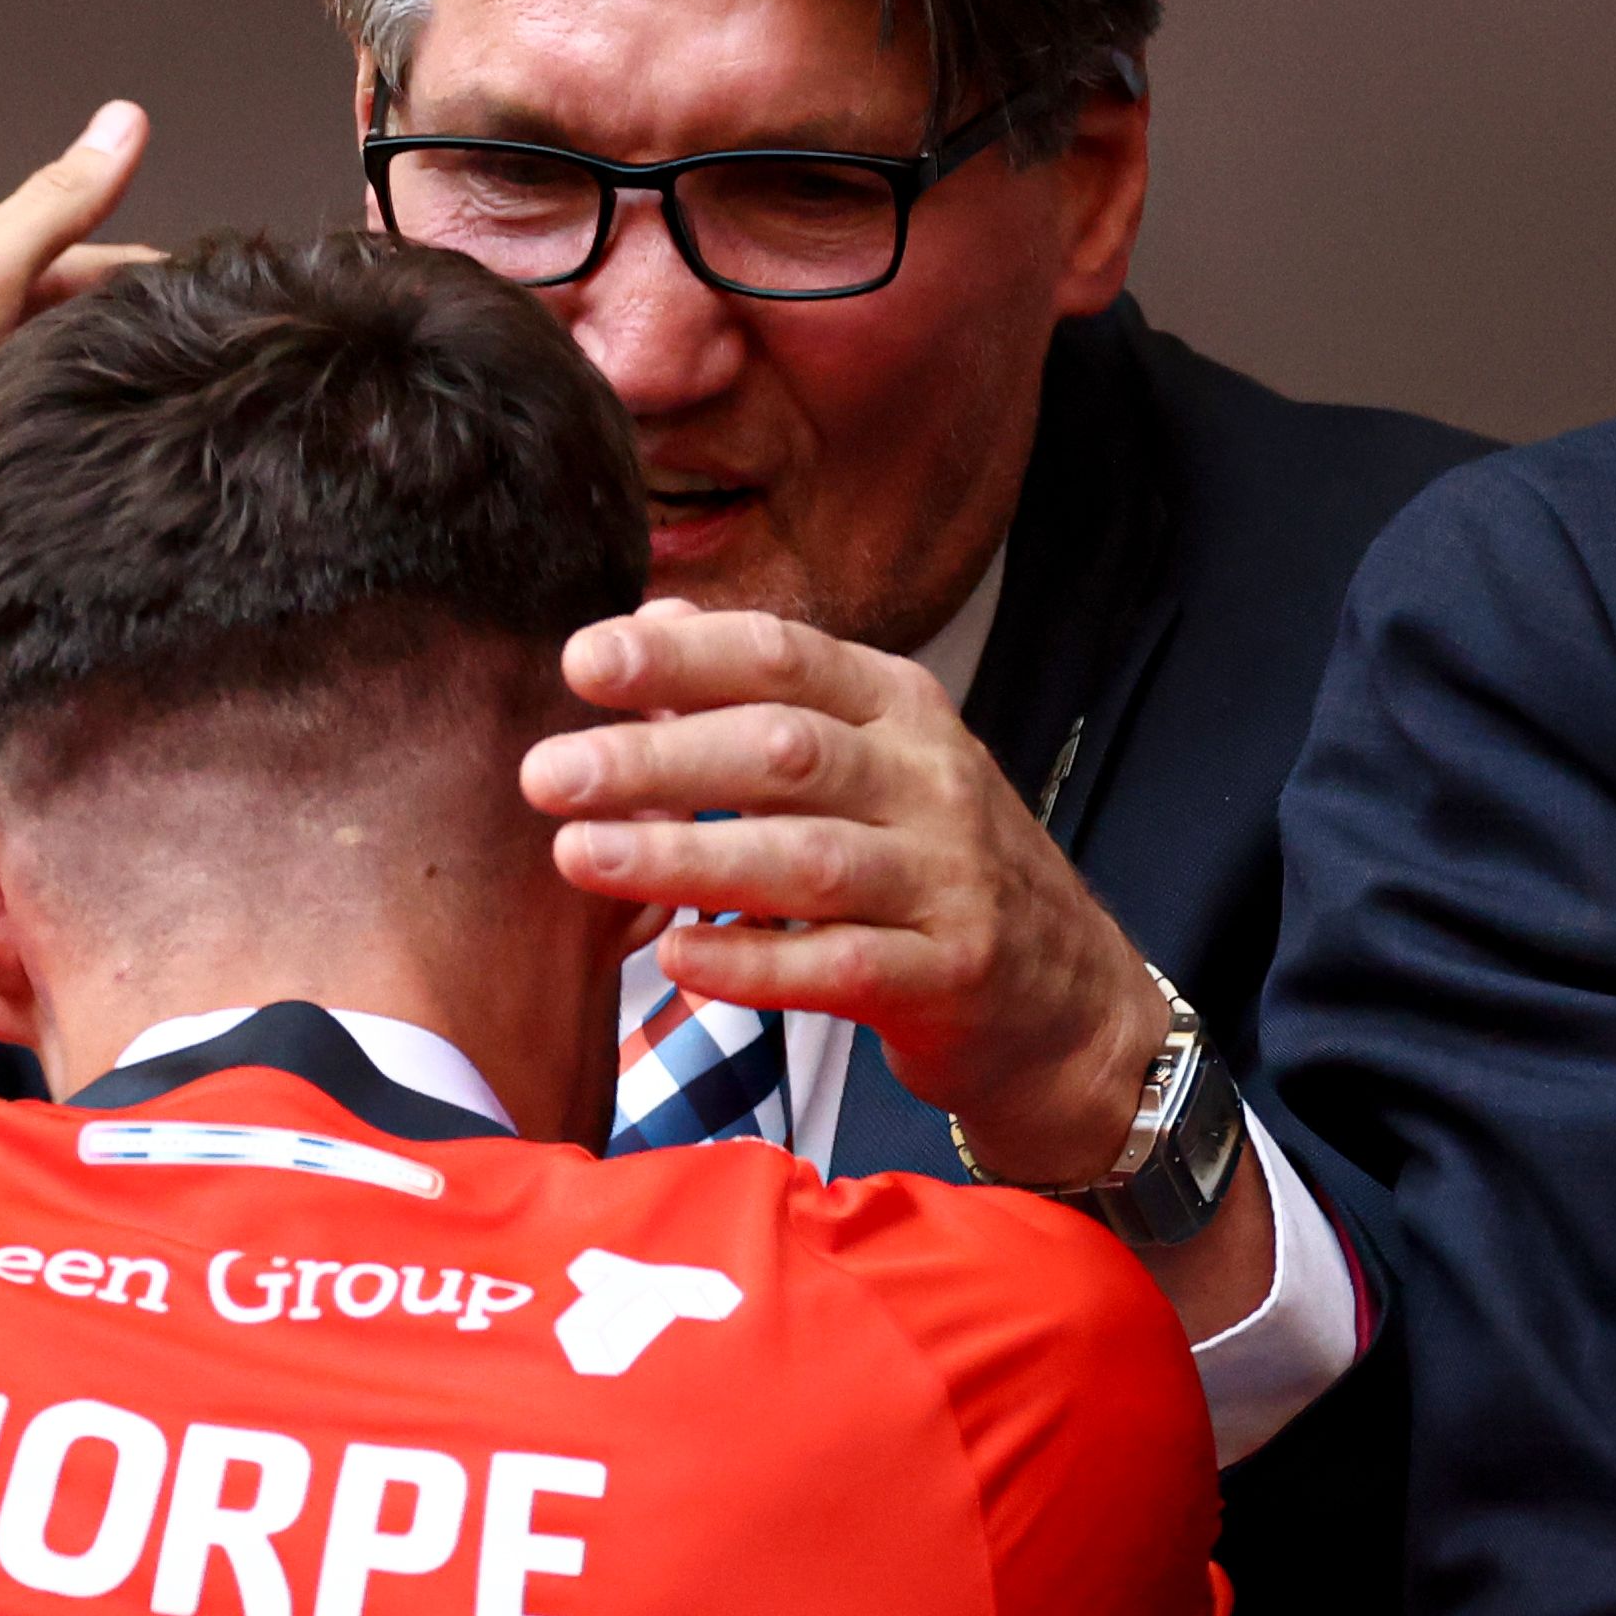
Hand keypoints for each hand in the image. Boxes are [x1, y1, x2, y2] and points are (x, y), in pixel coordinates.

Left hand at [0, 104, 156, 592]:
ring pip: (29, 367)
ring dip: (78, 374)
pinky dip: (40, 421)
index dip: (150, 269)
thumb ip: (56, 207)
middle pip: (58, 312)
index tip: (212, 291)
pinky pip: (0, 418)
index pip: (85, 253)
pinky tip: (56, 450)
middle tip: (195, 355)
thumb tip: (122, 121)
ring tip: (141, 405)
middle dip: (121, 322)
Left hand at [528, 606, 1176, 1175]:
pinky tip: (676, 956)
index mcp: (904, 710)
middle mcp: (932, 780)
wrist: (1067, 996)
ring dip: (685, 857)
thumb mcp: (873, 756)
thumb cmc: (936, 865)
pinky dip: (753, 962)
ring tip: (578, 856)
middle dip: (658, 759)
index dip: (683, 659)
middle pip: (786, 753)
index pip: (787, 659)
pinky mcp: (949, 975)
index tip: (583, 663)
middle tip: (548, 774)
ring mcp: (948, 879)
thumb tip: (654, 619)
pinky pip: (839, 966)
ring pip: (806, 858)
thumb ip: (765, 693)